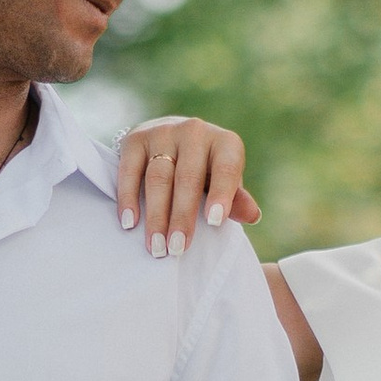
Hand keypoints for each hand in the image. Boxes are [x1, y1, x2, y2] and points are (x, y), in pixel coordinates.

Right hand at [114, 116, 259, 254]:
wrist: (170, 139)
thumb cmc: (205, 170)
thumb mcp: (223, 182)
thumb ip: (236, 199)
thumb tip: (252, 215)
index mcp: (224, 143)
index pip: (225, 168)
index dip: (221, 194)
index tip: (215, 221)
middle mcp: (195, 132)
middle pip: (188, 178)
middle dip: (182, 216)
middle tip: (177, 248)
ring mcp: (163, 132)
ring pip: (158, 177)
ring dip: (156, 215)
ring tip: (156, 245)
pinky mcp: (136, 139)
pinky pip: (130, 171)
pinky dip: (128, 198)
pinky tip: (130, 223)